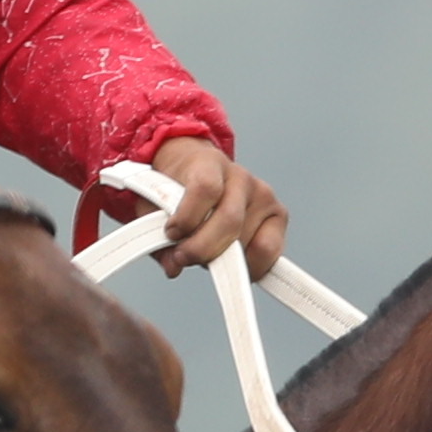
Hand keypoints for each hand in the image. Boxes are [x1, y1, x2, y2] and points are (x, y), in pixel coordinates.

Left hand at [128, 137, 288, 279]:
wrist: (194, 170)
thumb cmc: (173, 190)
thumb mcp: (153, 207)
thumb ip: (156, 238)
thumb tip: (174, 268)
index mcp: (207, 163)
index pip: (205, 188)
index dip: (187, 218)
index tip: (171, 233)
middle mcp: (240, 176)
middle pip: (229, 221)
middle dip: (203, 249)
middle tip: (184, 257)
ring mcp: (263, 195)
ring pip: (246, 242)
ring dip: (222, 258)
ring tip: (207, 251)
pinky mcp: (278, 215)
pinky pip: (268, 252)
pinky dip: (249, 266)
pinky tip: (231, 263)